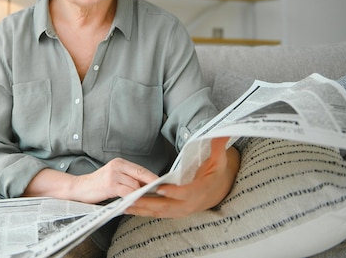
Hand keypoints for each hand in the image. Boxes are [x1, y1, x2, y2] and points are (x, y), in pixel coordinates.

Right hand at [23, 157, 158, 203]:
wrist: (79, 188)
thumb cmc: (97, 185)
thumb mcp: (114, 177)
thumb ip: (128, 178)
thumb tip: (147, 185)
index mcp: (120, 162)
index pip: (141, 169)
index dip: (153, 177)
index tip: (165, 183)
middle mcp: (117, 166)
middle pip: (141, 175)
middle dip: (153, 184)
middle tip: (163, 191)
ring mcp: (114, 174)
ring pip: (135, 185)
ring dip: (142, 194)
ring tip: (150, 200)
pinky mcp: (110, 184)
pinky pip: (127, 192)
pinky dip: (134, 198)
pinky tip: (137, 202)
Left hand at [125, 137, 239, 217]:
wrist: (218, 190)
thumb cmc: (216, 172)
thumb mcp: (220, 158)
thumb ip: (217, 146)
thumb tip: (221, 132)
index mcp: (201, 190)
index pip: (186, 192)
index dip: (174, 191)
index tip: (160, 188)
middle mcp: (190, 204)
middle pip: (167, 205)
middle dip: (148, 203)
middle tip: (132, 198)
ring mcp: (181, 210)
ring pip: (159, 211)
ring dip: (141, 209)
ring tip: (124, 204)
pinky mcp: (174, 212)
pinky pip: (156, 213)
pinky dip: (142, 212)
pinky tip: (128, 208)